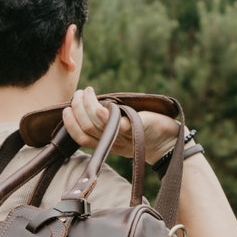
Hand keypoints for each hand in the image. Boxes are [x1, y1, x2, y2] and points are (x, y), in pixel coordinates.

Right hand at [62, 87, 182, 163]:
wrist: (170, 143)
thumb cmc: (145, 133)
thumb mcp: (122, 131)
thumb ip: (107, 123)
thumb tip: (88, 107)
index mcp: (107, 144)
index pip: (80, 137)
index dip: (69, 123)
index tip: (66, 109)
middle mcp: (113, 142)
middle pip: (86, 127)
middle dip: (77, 108)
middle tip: (80, 94)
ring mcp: (124, 135)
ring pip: (97, 124)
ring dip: (88, 105)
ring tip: (88, 92)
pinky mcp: (138, 129)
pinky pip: (118, 124)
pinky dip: (105, 115)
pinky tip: (101, 104)